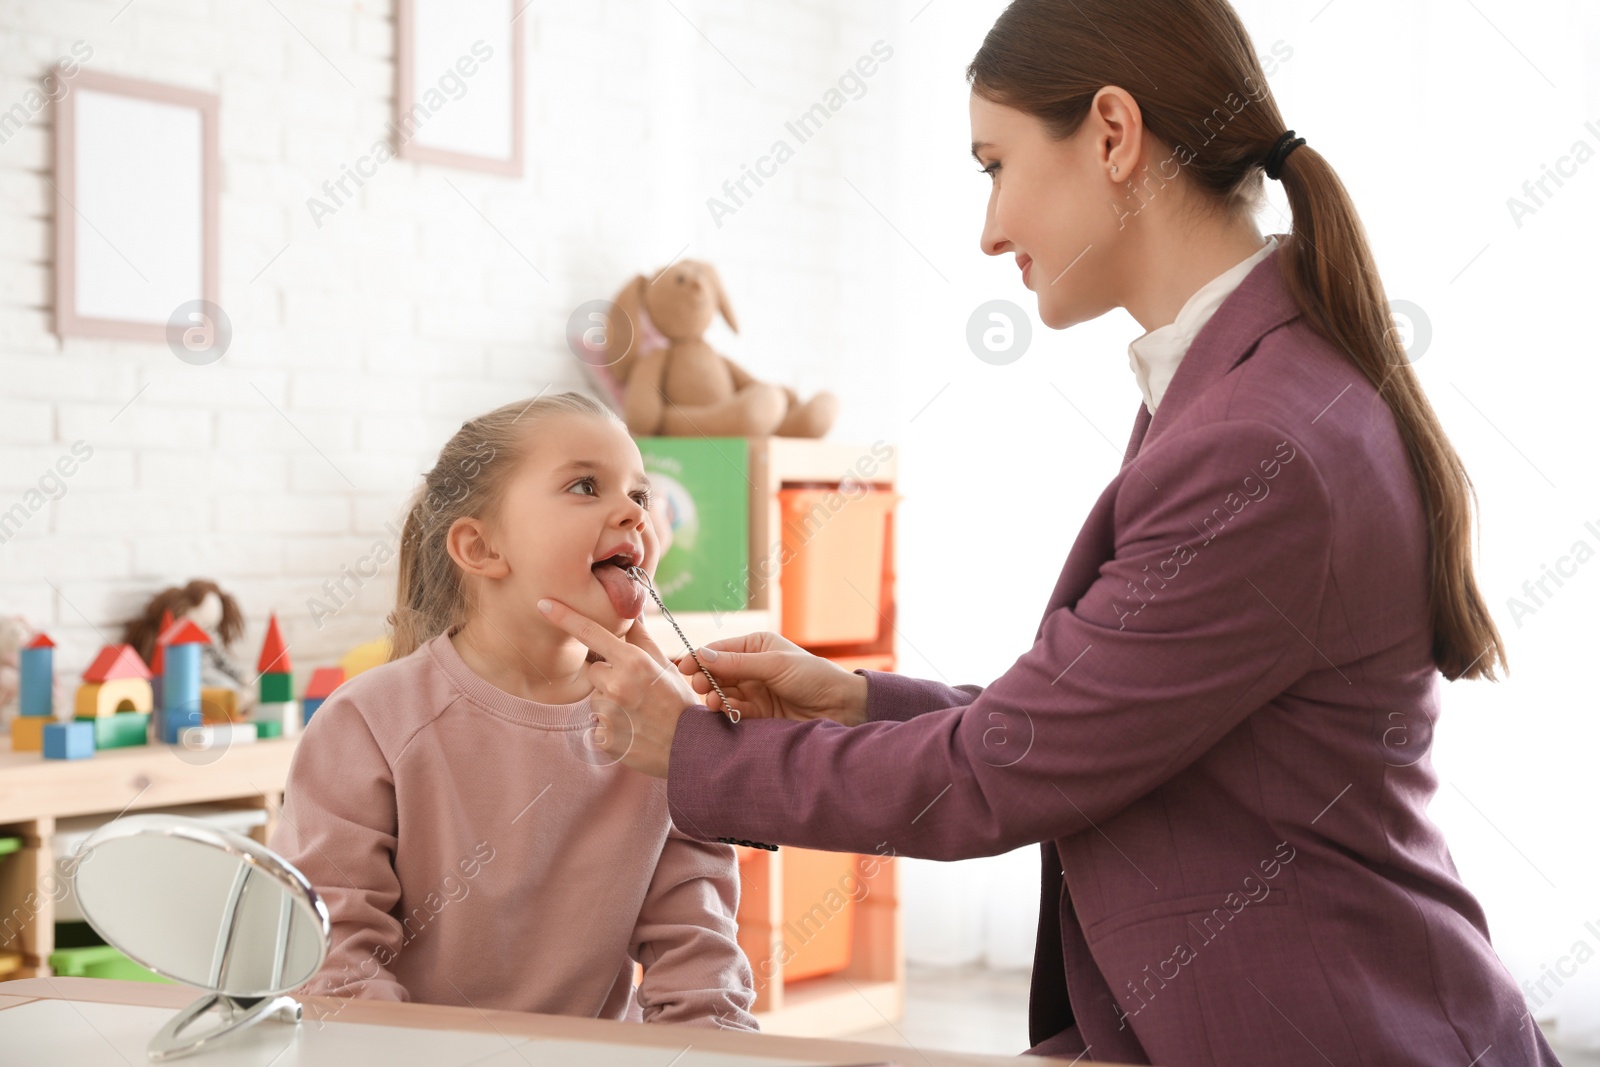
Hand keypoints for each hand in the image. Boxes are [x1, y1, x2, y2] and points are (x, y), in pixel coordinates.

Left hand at [538, 599, 700, 777]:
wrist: (690, 748)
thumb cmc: (678, 702)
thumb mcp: (664, 665)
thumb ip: (641, 637)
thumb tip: (632, 610)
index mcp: (632, 662)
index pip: (590, 633)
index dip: (565, 616)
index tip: (543, 604)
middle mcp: (616, 686)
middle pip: (594, 671)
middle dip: (609, 677)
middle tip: (636, 691)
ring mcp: (608, 715)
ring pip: (595, 699)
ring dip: (609, 703)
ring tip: (636, 713)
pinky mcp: (603, 739)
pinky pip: (596, 725)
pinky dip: (610, 726)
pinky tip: (631, 729)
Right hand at [676, 632, 869, 727]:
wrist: (841, 708)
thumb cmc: (813, 676)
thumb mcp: (774, 664)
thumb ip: (737, 662)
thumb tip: (702, 655)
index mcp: (756, 646)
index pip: (720, 650)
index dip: (700, 658)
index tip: (684, 668)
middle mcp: (752, 668)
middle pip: (717, 673)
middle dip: (705, 679)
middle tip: (700, 686)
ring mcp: (754, 691)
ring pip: (723, 693)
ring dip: (715, 696)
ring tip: (714, 701)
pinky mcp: (759, 714)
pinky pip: (735, 711)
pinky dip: (727, 711)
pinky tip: (725, 710)